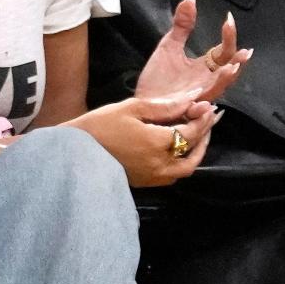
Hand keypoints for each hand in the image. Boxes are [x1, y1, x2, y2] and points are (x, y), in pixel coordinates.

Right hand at [70, 95, 221, 187]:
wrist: (75, 153)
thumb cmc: (100, 125)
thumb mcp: (131, 108)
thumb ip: (165, 106)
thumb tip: (192, 100)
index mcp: (157, 143)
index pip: (191, 132)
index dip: (202, 119)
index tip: (209, 106)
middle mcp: (160, 165)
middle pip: (194, 154)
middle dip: (204, 136)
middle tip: (208, 119)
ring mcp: (153, 178)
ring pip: (186, 168)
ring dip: (196, 152)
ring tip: (197, 135)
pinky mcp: (145, 183)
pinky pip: (173, 175)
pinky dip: (182, 161)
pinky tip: (178, 148)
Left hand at [134, 0, 251, 102]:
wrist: (141, 103)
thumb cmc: (158, 79)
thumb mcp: (169, 47)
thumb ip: (182, 25)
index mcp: (204, 68)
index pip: (224, 51)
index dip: (229, 36)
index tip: (229, 19)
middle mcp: (205, 83)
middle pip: (228, 72)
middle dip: (236, 62)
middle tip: (243, 51)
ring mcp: (195, 98)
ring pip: (216, 91)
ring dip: (224, 80)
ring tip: (230, 68)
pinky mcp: (181, 111)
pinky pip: (194, 111)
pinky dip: (200, 108)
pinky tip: (204, 103)